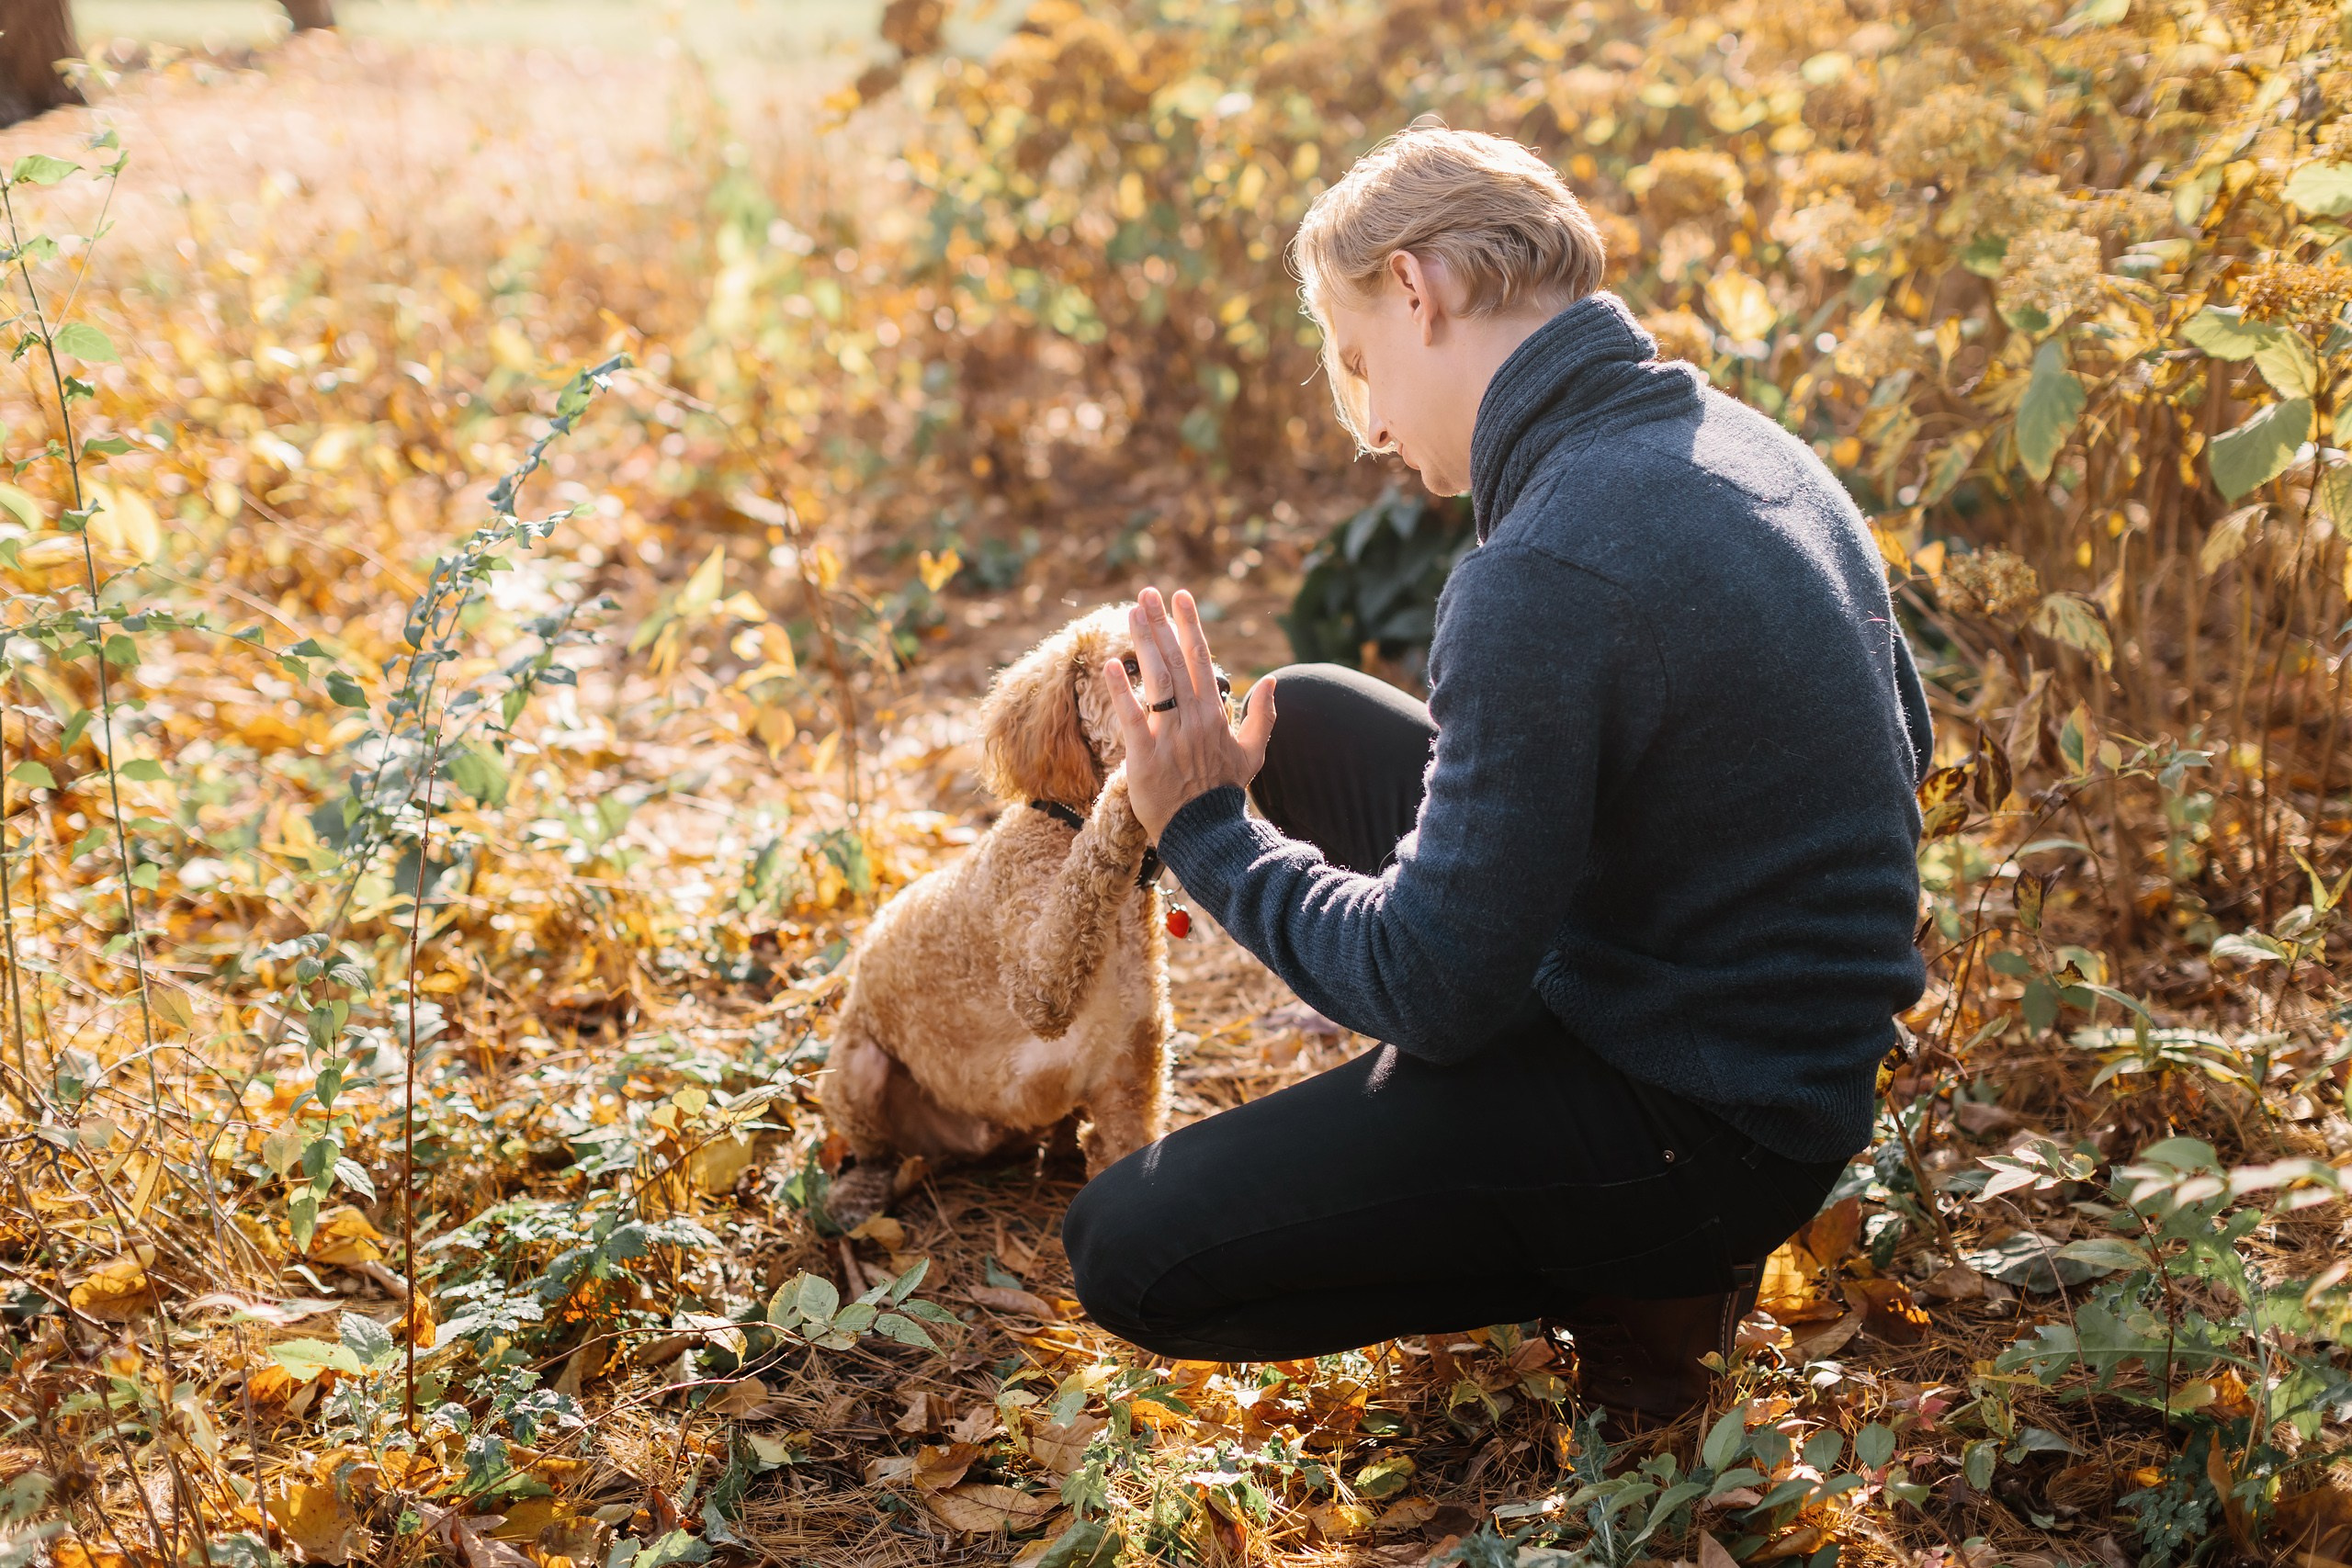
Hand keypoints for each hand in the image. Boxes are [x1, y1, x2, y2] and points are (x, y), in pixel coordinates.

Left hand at [1101, 587, 1275, 839]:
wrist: (1206, 833)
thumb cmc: (1225, 793)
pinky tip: (1112, 665)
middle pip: (1176, 662)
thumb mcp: (1253, 754)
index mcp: (1215, 715)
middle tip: (1147, 593)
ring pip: (1157, 681)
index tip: (1181, 598)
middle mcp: (1193, 719)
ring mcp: (1169, 737)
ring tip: (1132, 613)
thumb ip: (1263, 716)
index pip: (1202, 661)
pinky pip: (1133, 718)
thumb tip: (1272, 681)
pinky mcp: (1146, 757)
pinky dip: (1122, 692)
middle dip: (1161, 624)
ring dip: (1144, 644)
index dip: (1190, 627)